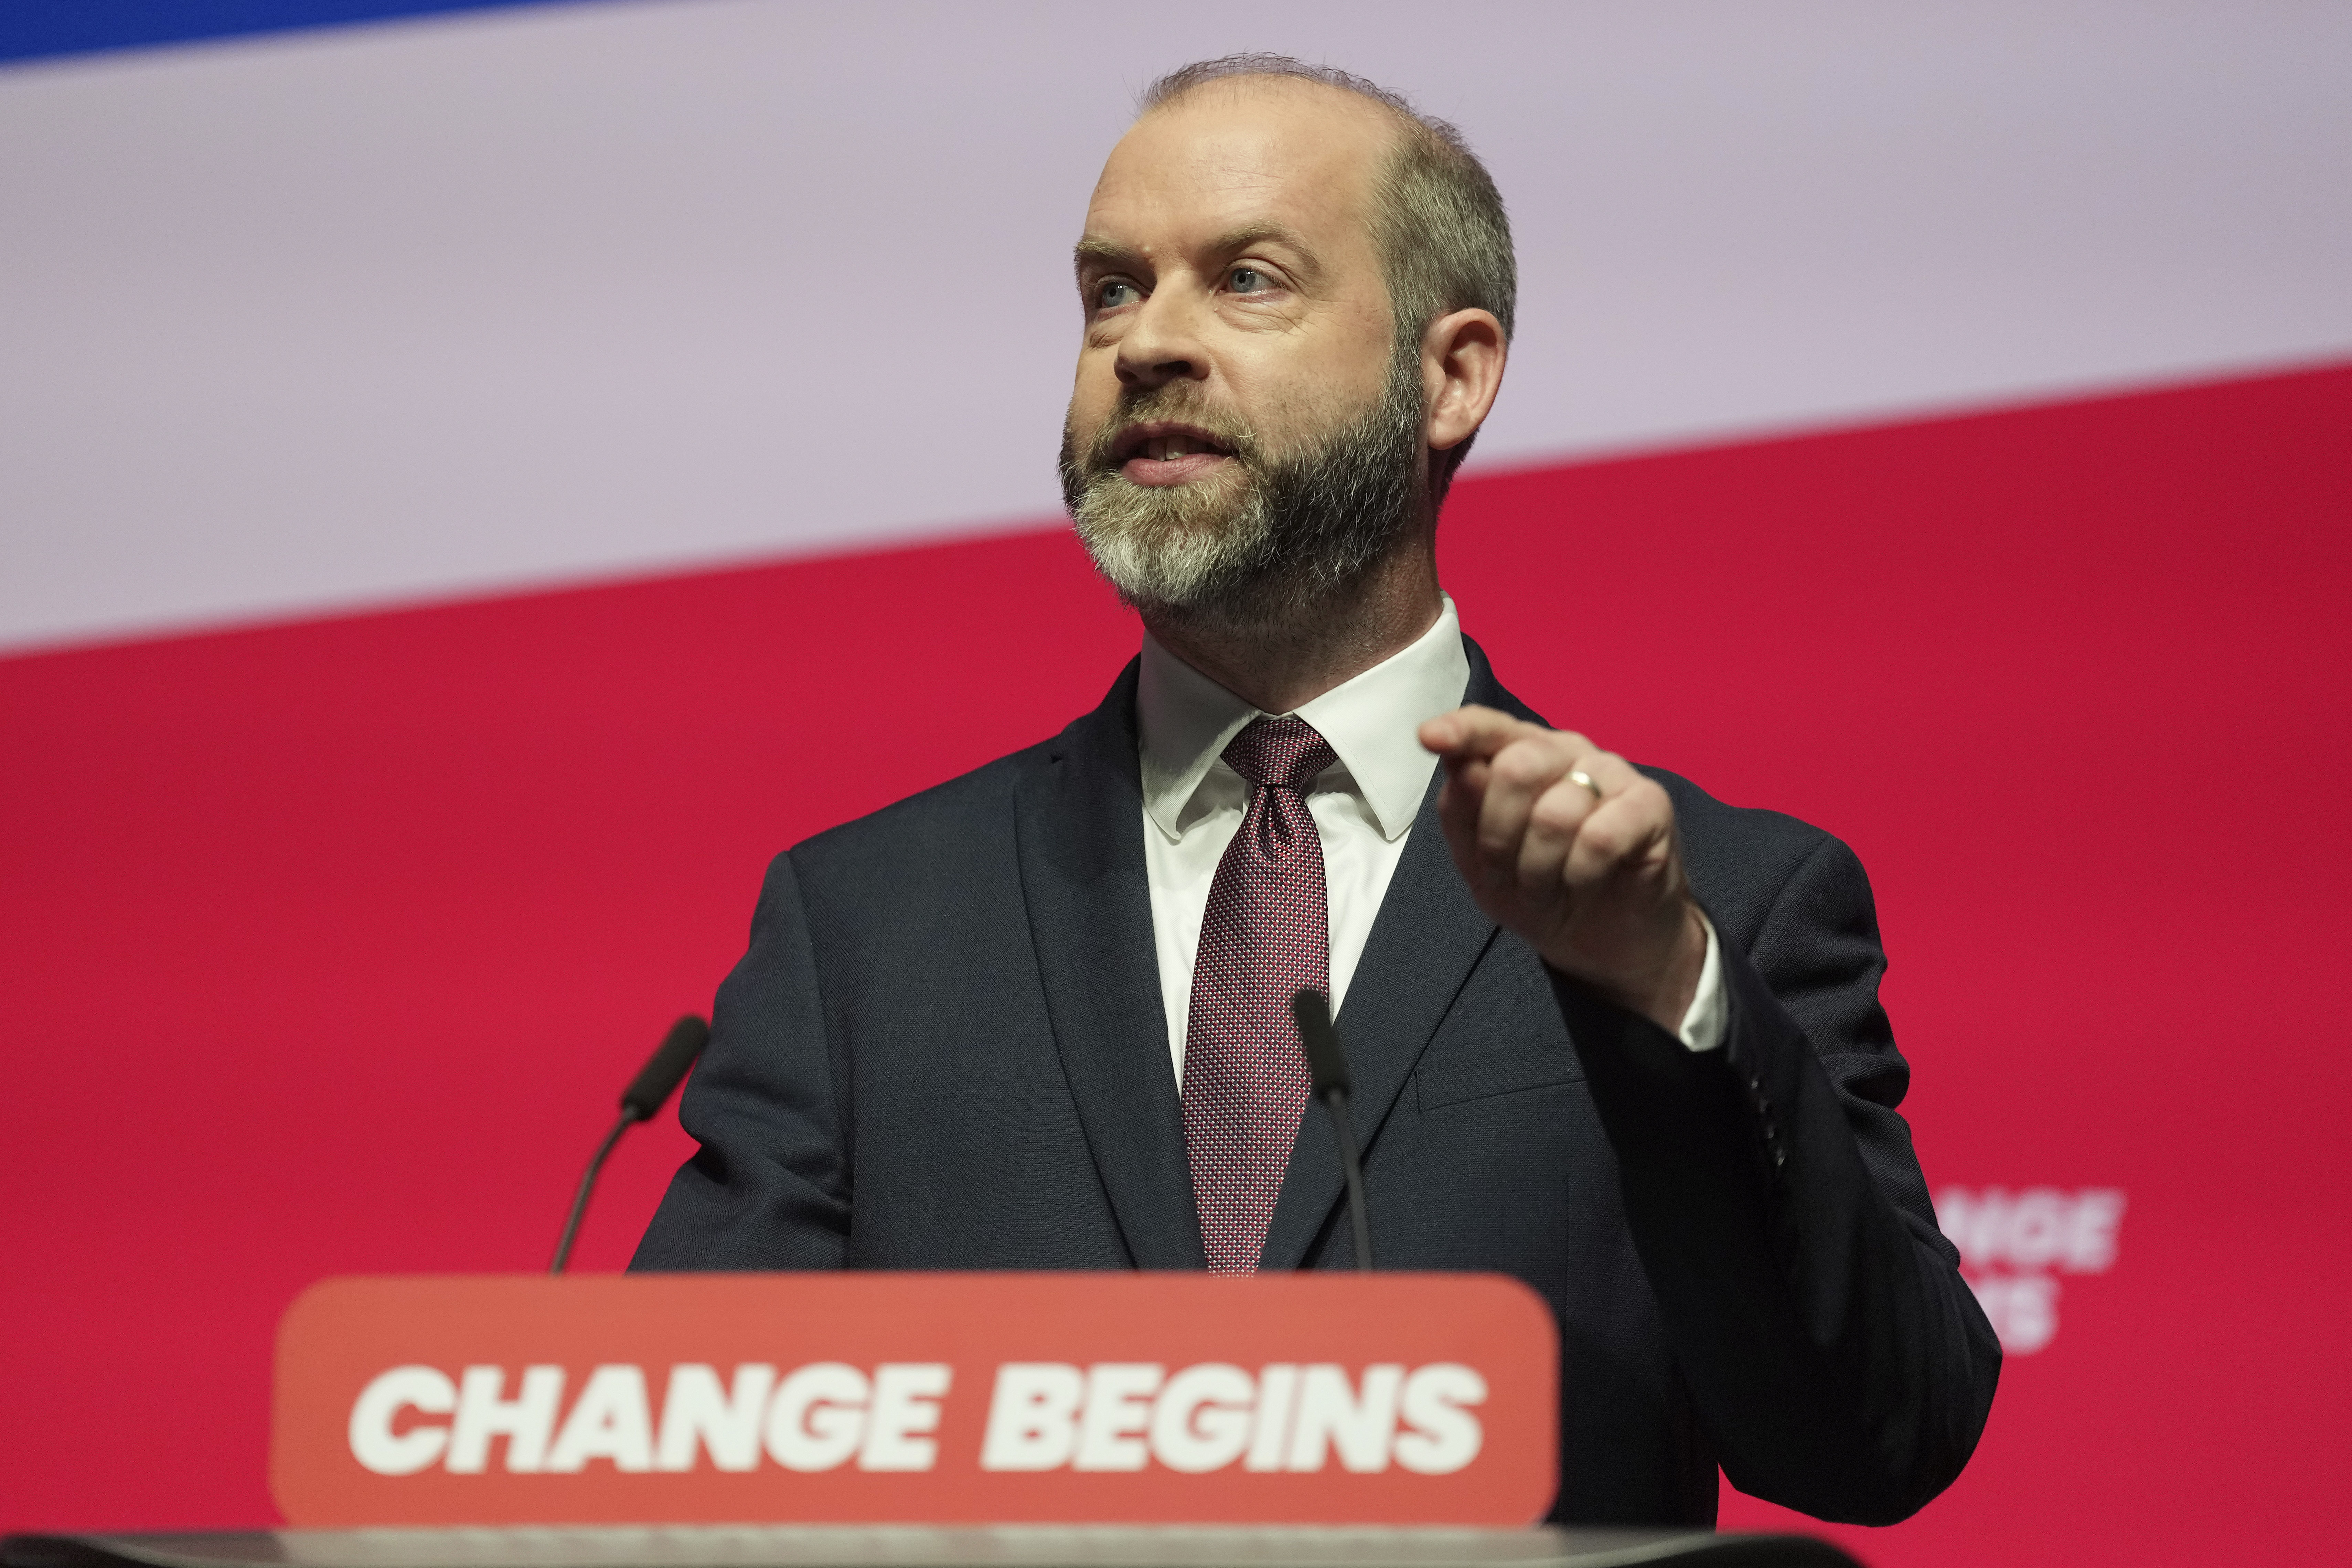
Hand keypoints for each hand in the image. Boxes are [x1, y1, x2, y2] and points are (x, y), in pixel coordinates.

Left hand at [1418, 705, 1708, 1034]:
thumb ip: (1463, 811)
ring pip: (1555, 812)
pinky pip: (1600, 837)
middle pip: (1516, 767)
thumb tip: (1459, 765)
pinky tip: (1584, 882)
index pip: (1487, 727)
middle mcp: (1566, 751)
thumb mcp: (1480, 863)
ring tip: (1549, 888)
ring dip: (1539, 870)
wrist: (1605, 942)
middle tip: (1506, 874)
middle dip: (1498, 837)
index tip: (1429, 737)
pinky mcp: (1651, 804)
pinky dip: (1580, 875)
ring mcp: (1612, 772)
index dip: (1459, 730)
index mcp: (1520, 753)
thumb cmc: (1540, 890)